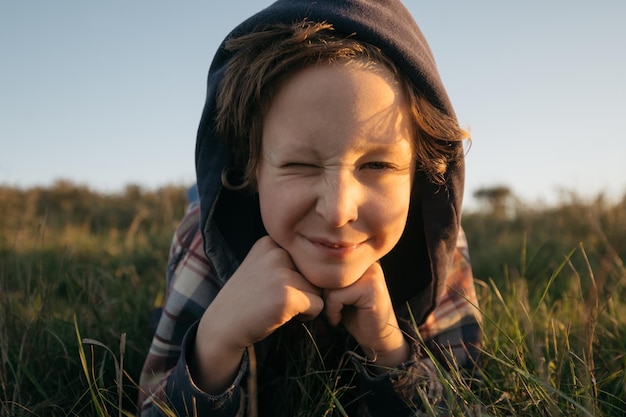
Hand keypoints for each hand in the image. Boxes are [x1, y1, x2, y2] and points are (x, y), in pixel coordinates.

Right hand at [192, 236, 323, 392]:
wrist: (223, 325)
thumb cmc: (249, 300)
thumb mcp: (264, 267)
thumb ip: (291, 260)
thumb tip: (334, 267)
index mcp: (271, 241)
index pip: (307, 259)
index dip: (299, 278)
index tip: (275, 287)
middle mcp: (277, 251)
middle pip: (315, 273)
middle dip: (304, 290)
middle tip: (277, 299)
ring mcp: (281, 272)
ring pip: (318, 290)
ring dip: (306, 303)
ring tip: (279, 307)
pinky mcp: (287, 295)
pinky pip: (318, 305)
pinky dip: (307, 316)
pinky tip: (283, 315)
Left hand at [323, 262, 408, 370]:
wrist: (378, 337)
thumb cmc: (353, 314)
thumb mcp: (337, 290)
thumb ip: (328, 276)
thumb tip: (304, 267)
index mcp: (357, 257)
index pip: (326, 261)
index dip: (319, 282)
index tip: (325, 299)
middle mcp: (366, 261)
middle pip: (327, 271)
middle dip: (323, 293)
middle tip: (330, 309)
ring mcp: (371, 273)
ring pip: (330, 284)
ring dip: (327, 304)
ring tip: (335, 313)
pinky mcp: (371, 288)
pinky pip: (336, 296)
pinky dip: (332, 311)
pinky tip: (339, 319)